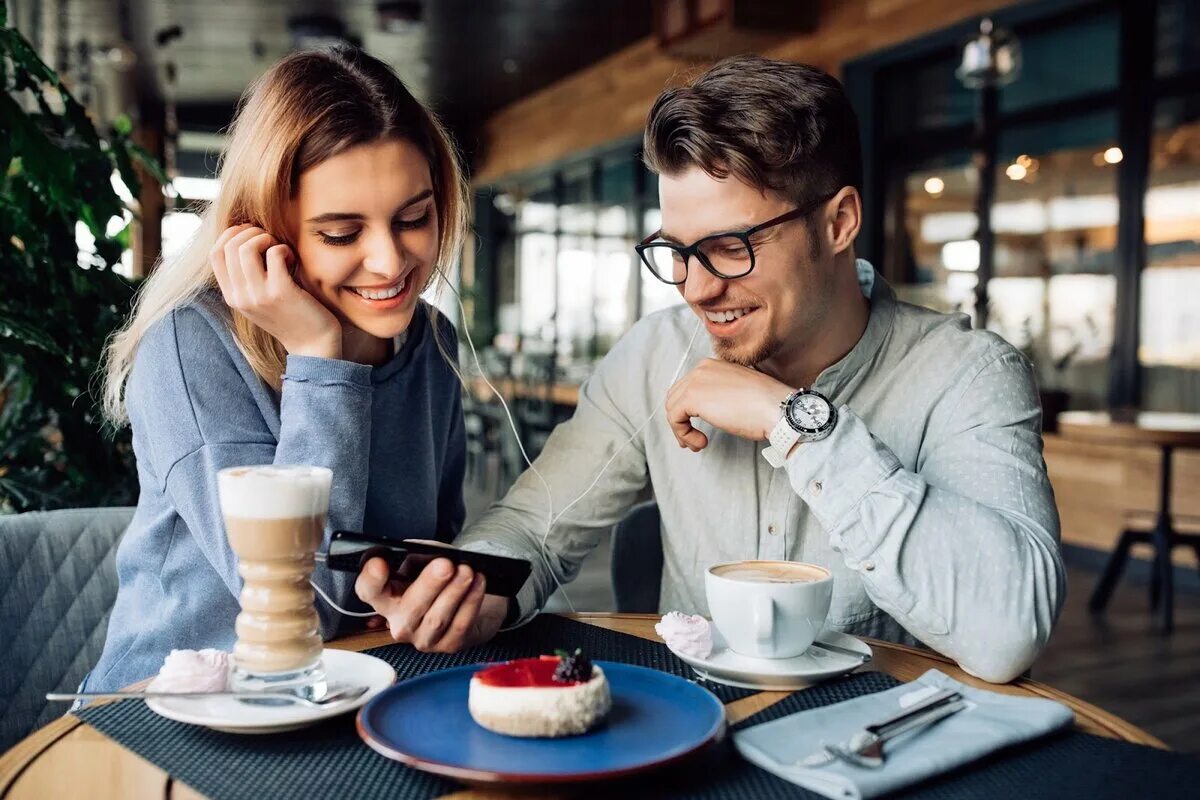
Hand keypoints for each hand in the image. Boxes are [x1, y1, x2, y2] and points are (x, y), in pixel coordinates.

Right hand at [209, 224, 342, 358]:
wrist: (313, 345)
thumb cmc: (289, 316)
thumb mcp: (258, 300)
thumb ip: (246, 278)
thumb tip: (243, 239)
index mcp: (232, 297)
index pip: (214, 254)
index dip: (230, 235)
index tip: (250, 233)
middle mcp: (241, 297)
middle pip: (230, 247)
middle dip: (250, 232)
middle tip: (269, 240)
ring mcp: (259, 295)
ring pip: (246, 248)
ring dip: (265, 238)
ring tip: (279, 249)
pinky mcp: (281, 292)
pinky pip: (274, 254)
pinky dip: (283, 249)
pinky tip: (291, 259)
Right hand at [354, 556, 507, 651]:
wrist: (471, 601)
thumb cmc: (443, 579)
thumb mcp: (427, 560)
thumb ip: (421, 553)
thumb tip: (425, 552)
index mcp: (387, 597)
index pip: (368, 590)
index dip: (370, 578)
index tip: (380, 563)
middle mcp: (400, 622)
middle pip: (408, 608)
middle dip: (429, 584)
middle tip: (445, 565)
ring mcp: (423, 638)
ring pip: (436, 618)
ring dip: (454, 591)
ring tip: (467, 571)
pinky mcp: (448, 646)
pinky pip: (459, 624)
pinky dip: (471, 602)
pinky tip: (477, 584)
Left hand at [665, 358, 792, 450]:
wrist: (776, 408)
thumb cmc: (765, 405)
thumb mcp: (739, 393)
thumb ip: (721, 395)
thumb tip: (712, 409)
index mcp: (713, 365)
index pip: (688, 386)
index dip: (688, 410)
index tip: (698, 427)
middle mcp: (701, 368)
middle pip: (676, 397)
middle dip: (681, 421)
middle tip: (692, 440)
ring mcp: (695, 381)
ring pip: (672, 408)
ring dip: (682, 431)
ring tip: (698, 444)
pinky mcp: (692, 398)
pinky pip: (674, 419)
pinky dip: (684, 434)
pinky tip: (701, 442)